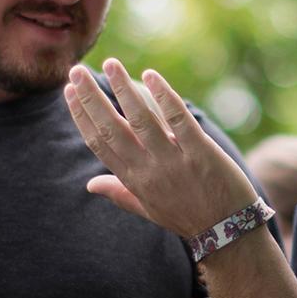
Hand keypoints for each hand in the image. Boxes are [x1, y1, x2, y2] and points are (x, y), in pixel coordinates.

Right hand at [63, 59, 258, 240]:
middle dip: (92, 98)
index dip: (81, 116)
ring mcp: (174, 161)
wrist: (228, 233)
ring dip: (123, 89)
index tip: (69, 92)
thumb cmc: (186, 216)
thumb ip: (118, 192)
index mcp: (133, 180)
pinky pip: (178, 121)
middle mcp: (148, 169)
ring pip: (141, 120)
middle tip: (77, 71)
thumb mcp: (147, 208)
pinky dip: (164, 97)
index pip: (98, 143)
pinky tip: (150, 76)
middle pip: (111, 128)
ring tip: (110, 64)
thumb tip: (89, 185)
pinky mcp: (200, 153)